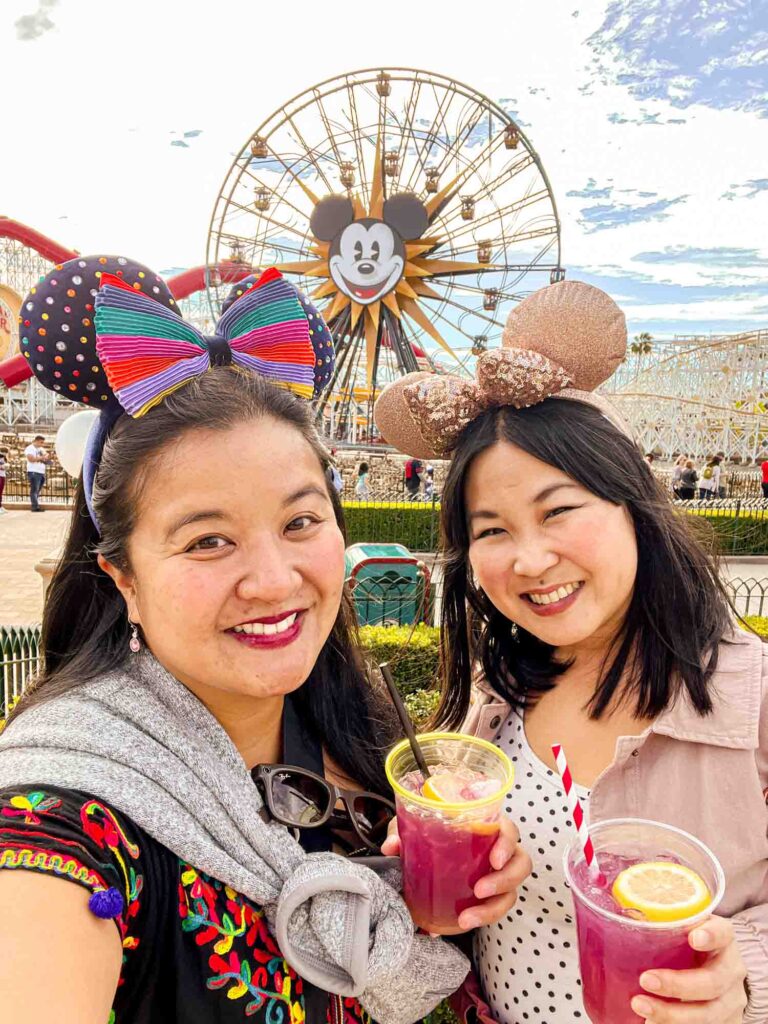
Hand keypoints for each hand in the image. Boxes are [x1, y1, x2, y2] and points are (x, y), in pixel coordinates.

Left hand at [382, 816, 531, 934]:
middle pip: (521, 863)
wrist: (427, 854)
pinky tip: (457, 924)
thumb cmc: (430, 833)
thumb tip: (391, 846)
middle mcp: (499, 851)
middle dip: (505, 880)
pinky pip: (495, 909)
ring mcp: (498, 875)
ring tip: (468, 918)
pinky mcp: (491, 895)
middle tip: (480, 890)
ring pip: (512, 891)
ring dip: (493, 908)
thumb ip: (402, 833)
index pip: (509, 830)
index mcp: (487, 828)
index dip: (507, 844)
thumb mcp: (415, 830)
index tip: (494, 859)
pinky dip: (479, 919)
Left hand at [630, 916, 747, 1021]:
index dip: (711, 935)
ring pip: (708, 1013)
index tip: (693, 937)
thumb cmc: (689, 945)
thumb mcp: (682, 929)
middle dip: (678, 984)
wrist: (715, 970)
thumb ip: (661, 923)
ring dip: (671, 1013)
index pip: (723, 933)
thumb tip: (615, 915)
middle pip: (713, 981)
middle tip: (646, 979)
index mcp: (723, 939)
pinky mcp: (725, 1021)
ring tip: (640, 1005)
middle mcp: (731, 969)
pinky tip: (651, 1021)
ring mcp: (730, 1000)